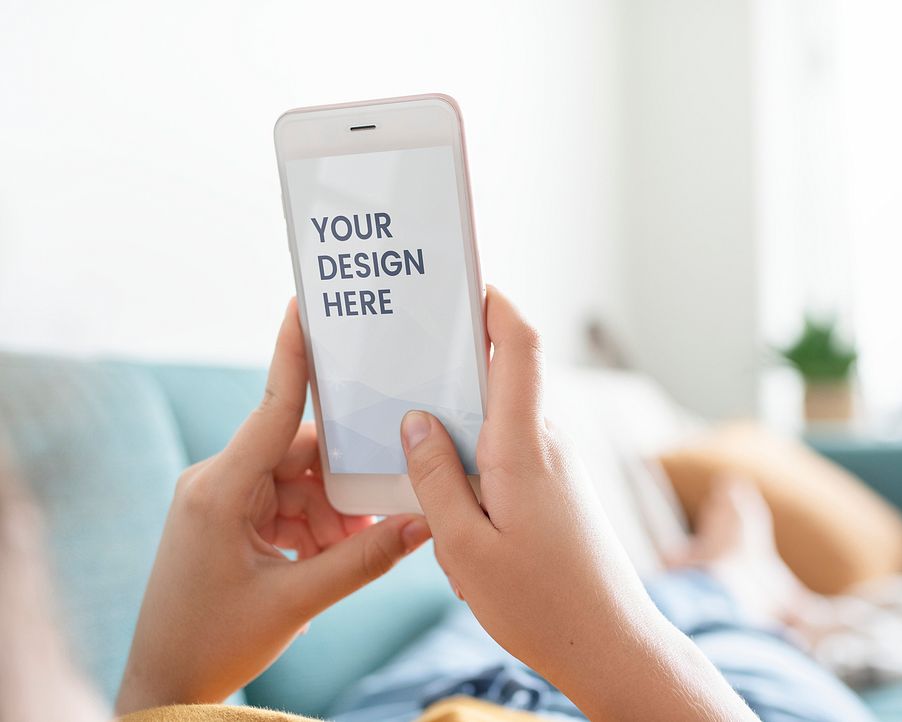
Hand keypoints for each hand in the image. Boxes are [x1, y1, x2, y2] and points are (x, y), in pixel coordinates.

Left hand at [115, 300, 430, 714]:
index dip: (293, 355)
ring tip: (357, 550)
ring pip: (298, 482)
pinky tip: (334, 556)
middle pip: (300, 453)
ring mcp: (222, 500)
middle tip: (388, 506)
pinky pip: (285, 504)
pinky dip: (315, 527)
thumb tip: (424, 526)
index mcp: (220, 490)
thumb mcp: (295, 602)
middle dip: (345, 484)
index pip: (271, 408)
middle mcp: (218, 482)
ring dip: (333, 513)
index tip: (304, 306)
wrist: (165, 686)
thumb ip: (363, 562)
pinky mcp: (228, 519)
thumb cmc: (213, 643)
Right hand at [400, 287, 755, 721]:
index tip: (463, 282)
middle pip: (506, 375)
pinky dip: (475, 455)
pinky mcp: (556, 490)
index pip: (520, 348)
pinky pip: (509, 451)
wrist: (608, 644)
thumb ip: (434, 478)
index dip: (496, 304)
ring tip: (412, 426)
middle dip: (460, 358)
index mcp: (524, 447)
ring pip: (502, 419)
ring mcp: (556, 467)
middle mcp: (547, 445)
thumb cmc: (540, 602)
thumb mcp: (465, 546)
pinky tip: (446, 487)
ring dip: (462, 418)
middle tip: (407, 351)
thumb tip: (416, 422)